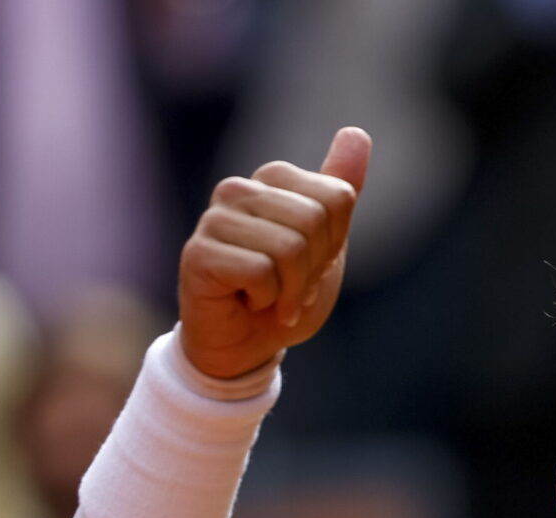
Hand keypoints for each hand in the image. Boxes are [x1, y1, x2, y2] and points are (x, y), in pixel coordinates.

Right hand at [178, 127, 371, 377]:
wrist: (246, 346)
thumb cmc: (284, 294)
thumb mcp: (326, 242)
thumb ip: (340, 189)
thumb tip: (356, 133)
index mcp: (272, 179)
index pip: (338, 198)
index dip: (334, 244)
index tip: (310, 265)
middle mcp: (238, 189)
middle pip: (314, 222)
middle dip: (313, 269)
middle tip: (289, 287)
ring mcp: (214, 219)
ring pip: (289, 248)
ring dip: (291, 290)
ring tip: (269, 297)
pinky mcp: (198, 253)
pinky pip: (260, 272)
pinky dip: (266, 300)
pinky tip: (247, 302)